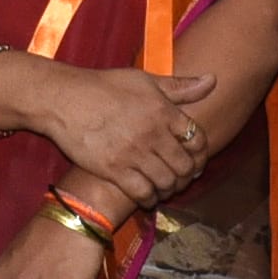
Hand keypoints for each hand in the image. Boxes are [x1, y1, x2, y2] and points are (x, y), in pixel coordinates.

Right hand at [0, 51, 215, 207]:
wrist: (64, 100)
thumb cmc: (104, 87)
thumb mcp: (144, 80)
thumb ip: (179, 86)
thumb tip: (213, 80)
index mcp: (163, 111)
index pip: (197, 139)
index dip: (200, 153)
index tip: (195, 158)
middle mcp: (152, 134)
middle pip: (184, 166)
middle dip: (187, 175)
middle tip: (182, 178)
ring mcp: (134, 154)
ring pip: (166, 182)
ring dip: (170, 188)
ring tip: (166, 187)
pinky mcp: (114, 170)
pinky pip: (142, 193)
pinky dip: (149, 199)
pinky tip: (148, 196)